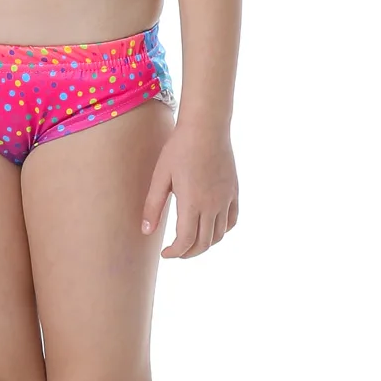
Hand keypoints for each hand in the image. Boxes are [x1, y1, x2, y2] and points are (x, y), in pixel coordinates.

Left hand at [141, 121, 237, 257]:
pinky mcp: (234, 191)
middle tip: (176, 251)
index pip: (186, 241)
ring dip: (205, 244)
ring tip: (191, 241)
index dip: (175, 253)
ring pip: (219, 235)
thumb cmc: (179, 149)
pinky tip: (211, 227)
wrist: (206, 127)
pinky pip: (231, 220)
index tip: (165, 253)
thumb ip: (153, 205)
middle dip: (188, 253)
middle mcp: (212, 205)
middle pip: (203, 243)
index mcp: (192, 203)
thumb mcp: (160, 176)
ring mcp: (226, 199)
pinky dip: (222, 230)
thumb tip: (146, 231)